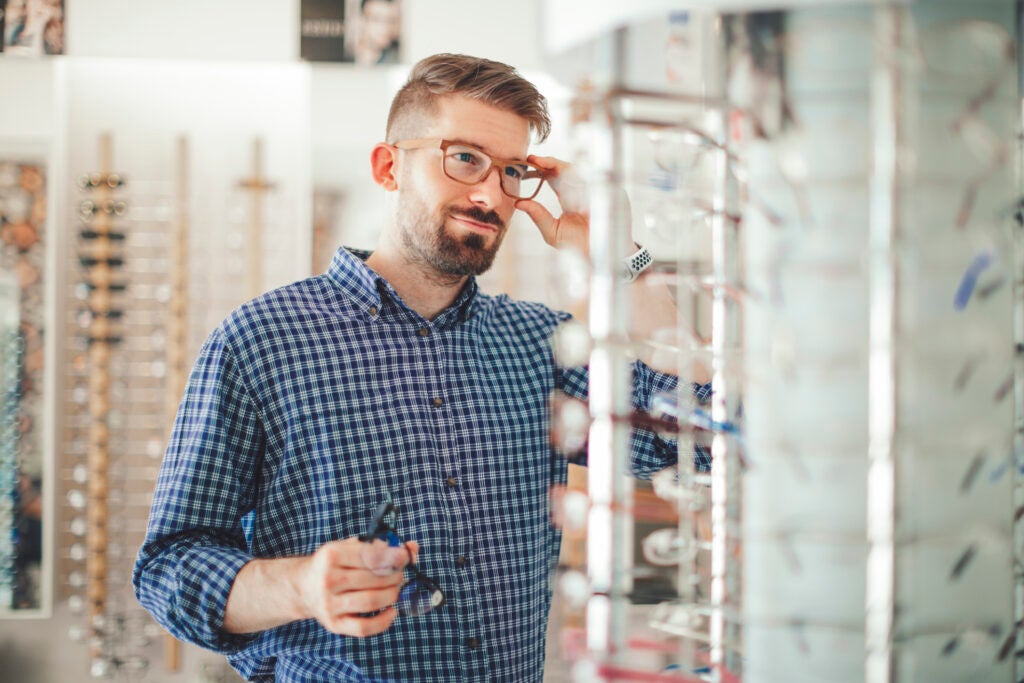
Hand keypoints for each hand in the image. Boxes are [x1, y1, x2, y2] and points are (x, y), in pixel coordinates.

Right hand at [296, 536, 419, 636]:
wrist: (302, 587)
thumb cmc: (333, 564)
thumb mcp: (350, 547)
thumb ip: (380, 546)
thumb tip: (412, 548)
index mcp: (332, 555)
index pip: (370, 556)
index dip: (394, 557)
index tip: (406, 557)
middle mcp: (328, 579)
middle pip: (373, 579)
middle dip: (395, 576)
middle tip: (400, 574)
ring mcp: (330, 604)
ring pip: (371, 601)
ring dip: (392, 595)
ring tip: (395, 589)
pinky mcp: (334, 624)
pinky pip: (364, 627)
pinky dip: (384, 621)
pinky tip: (392, 611)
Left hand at [516, 155, 589, 255]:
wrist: (598, 255)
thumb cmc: (577, 246)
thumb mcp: (552, 232)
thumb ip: (537, 216)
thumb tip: (518, 203)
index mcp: (567, 197)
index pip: (554, 176)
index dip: (543, 166)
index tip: (529, 161)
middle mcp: (581, 191)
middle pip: (566, 168)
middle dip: (550, 162)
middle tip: (534, 160)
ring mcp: (595, 191)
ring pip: (579, 171)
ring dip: (562, 170)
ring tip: (547, 168)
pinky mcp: (610, 193)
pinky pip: (594, 181)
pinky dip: (581, 181)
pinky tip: (568, 183)